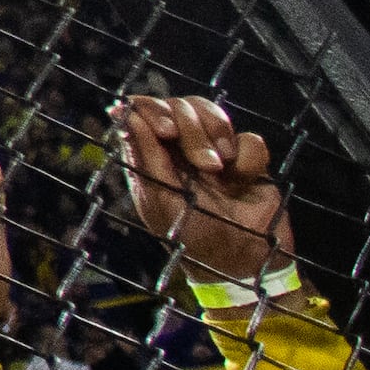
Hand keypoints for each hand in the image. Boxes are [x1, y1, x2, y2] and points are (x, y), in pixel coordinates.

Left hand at [116, 94, 296, 286]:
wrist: (244, 264)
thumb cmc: (194, 239)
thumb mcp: (163, 201)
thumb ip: (145, 155)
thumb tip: (120, 111)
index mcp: (152, 155)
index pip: (144, 110)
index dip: (154, 109)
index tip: (167, 131)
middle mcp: (180, 147)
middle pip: (180, 105)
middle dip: (192, 131)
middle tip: (204, 166)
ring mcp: (215, 150)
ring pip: (211, 111)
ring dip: (217, 137)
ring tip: (219, 171)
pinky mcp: (248, 159)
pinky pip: (250, 138)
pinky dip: (248, 157)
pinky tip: (242, 180)